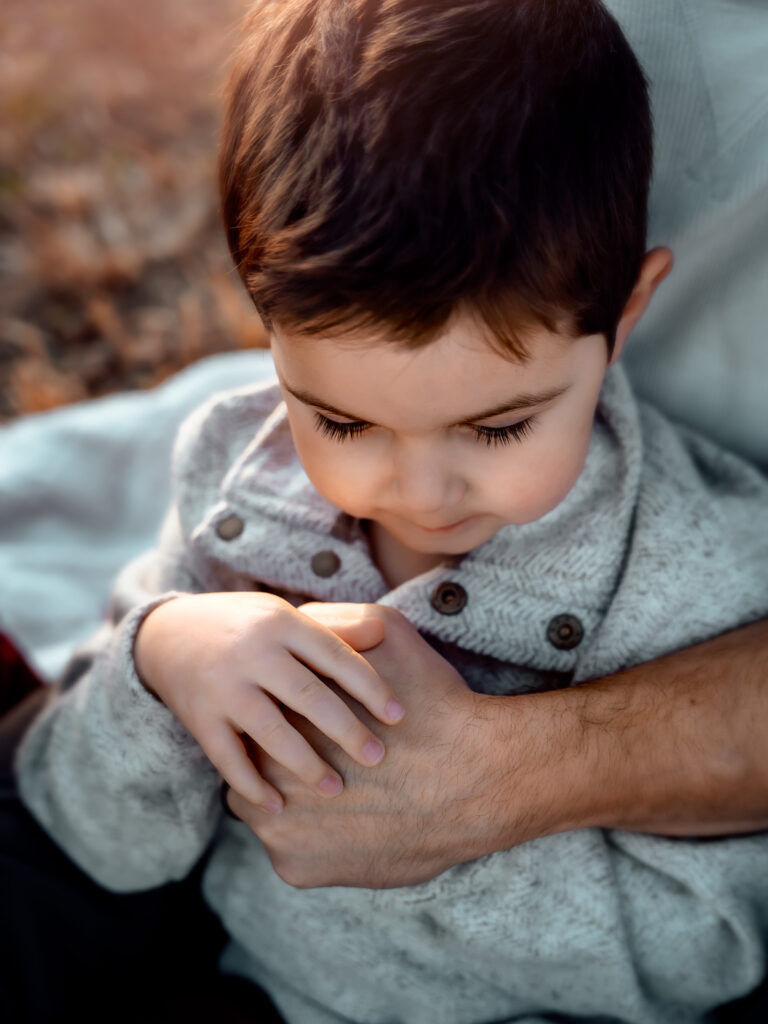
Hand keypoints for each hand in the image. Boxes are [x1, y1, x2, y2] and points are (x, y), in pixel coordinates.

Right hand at [133, 593, 403, 811]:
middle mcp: (251, 653)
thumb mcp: (286, 616)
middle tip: (377, 757)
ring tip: (336, 788)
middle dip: (345, 730)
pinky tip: (279, 805)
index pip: (333, 655)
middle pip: (306, 695)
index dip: (369, 686)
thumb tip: (381, 631)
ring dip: (305, 764)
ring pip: (270, 732)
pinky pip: (228, 759)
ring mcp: (222, 687)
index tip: (398, 716)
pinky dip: (253, 785)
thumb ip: (332, 628)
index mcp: (280, 623)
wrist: (167, 634)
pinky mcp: (199, 719)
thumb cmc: (247, 626)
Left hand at [226, 602, 495, 887]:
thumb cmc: (431, 702)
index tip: (308, 717)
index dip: (282, 714)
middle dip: (277, 760)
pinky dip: (312, 841)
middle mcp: (262, 771)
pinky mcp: (295, 870)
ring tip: (336, 793)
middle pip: (253, 763)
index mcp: (277, 713)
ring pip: (264, 813)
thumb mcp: (388, 633)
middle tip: (320, 755)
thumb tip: (303, 620)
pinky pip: (290, 852)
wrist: (474, 777)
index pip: (256, 713)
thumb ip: (335, 622)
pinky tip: (348, 824)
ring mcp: (273, 827)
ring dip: (289, 804)